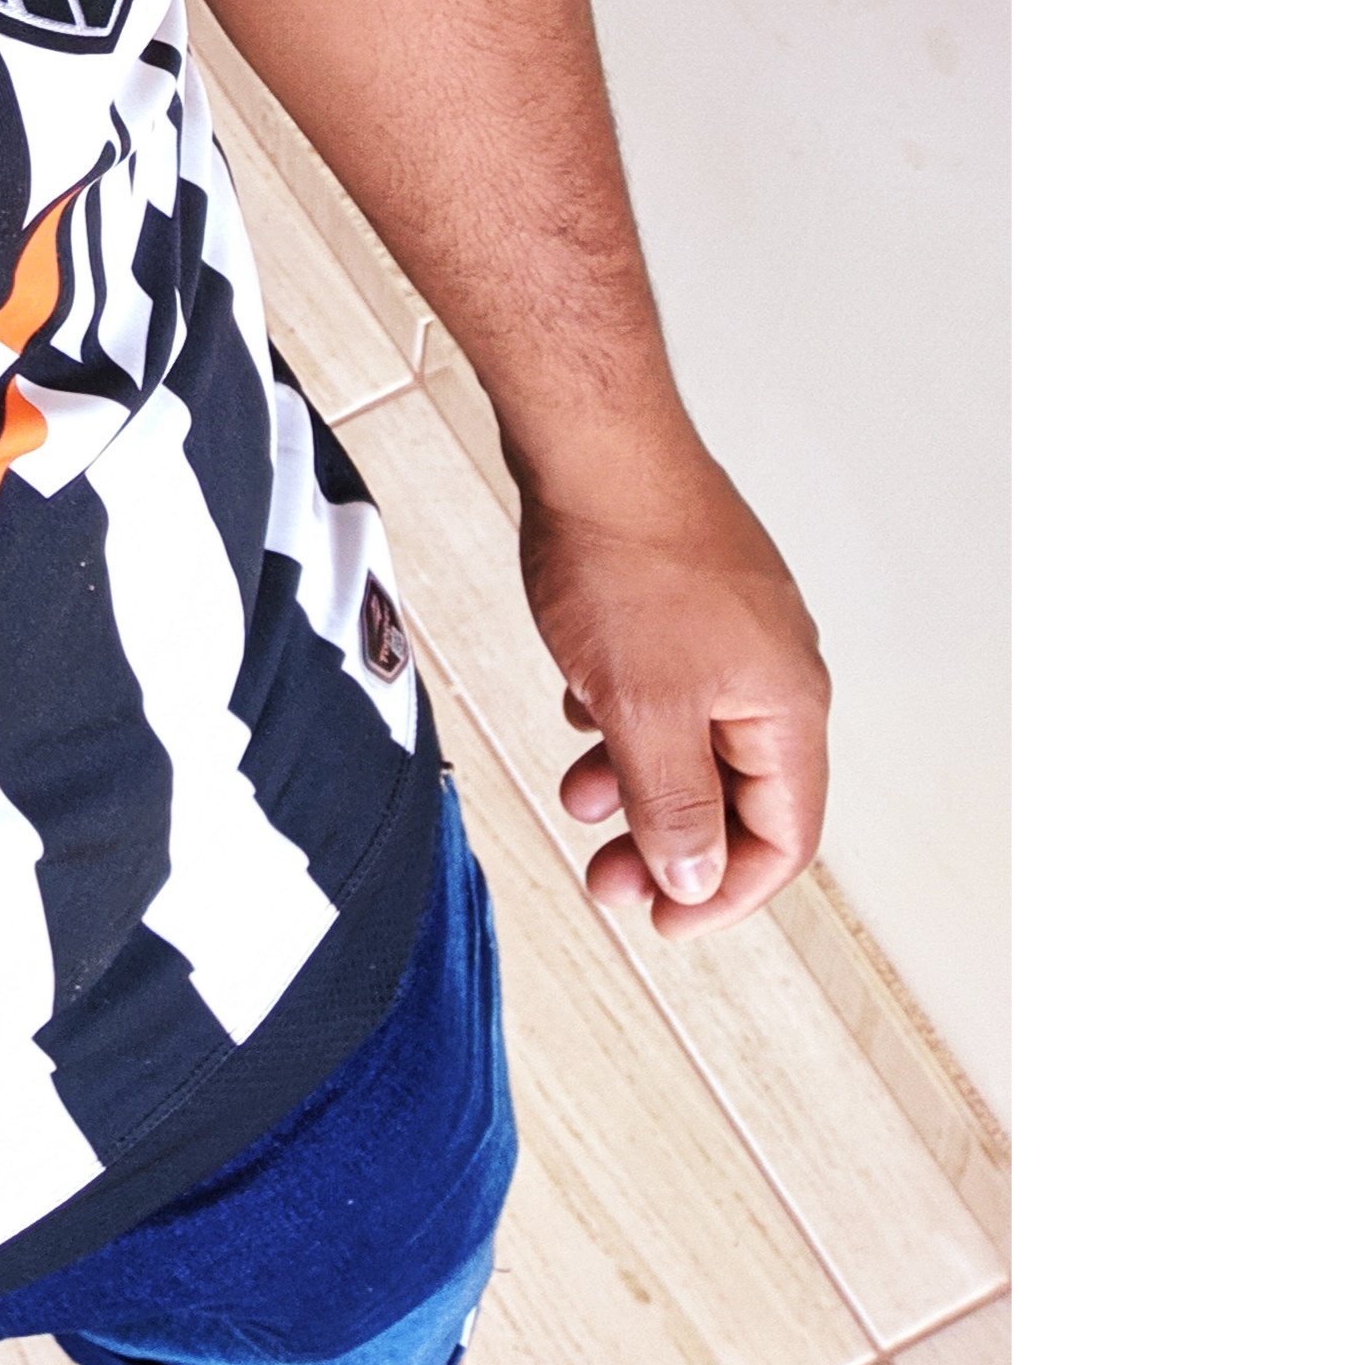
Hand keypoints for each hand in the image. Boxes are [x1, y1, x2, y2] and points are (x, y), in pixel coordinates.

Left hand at [515, 434, 829, 938]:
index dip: (726, 893)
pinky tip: (579, 704)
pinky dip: (625, 712)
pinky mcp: (686, 594)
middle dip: (669, 843)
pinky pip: (666, 681)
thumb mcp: (643, 711)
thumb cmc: (625, 560)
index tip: (662, 922)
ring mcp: (732, 625)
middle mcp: (775, 667)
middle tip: (604, 878)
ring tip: (577, 796)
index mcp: (787, 705)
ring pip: (693, 734)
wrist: (591, 443)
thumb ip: (674, 806)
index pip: (784, 835)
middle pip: (737, 790)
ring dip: (637, 779)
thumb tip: (699, 880)